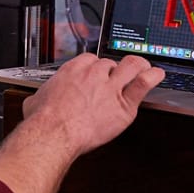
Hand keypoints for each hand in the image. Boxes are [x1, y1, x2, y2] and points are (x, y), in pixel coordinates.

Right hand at [21, 53, 164, 153]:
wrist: (54, 133)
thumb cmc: (43, 120)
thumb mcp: (36, 100)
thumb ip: (41, 96)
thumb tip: (36, 101)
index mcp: (73, 70)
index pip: (92, 59)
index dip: (97, 67)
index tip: (98, 74)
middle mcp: (94, 74)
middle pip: (111, 63)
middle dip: (115, 70)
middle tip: (118, 77)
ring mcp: (110, 88)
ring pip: (132, 66)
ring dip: (138, 66)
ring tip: (143, 68)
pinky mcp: (123, 105)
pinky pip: (143, 85)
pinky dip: (153, 77)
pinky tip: (157, 76)